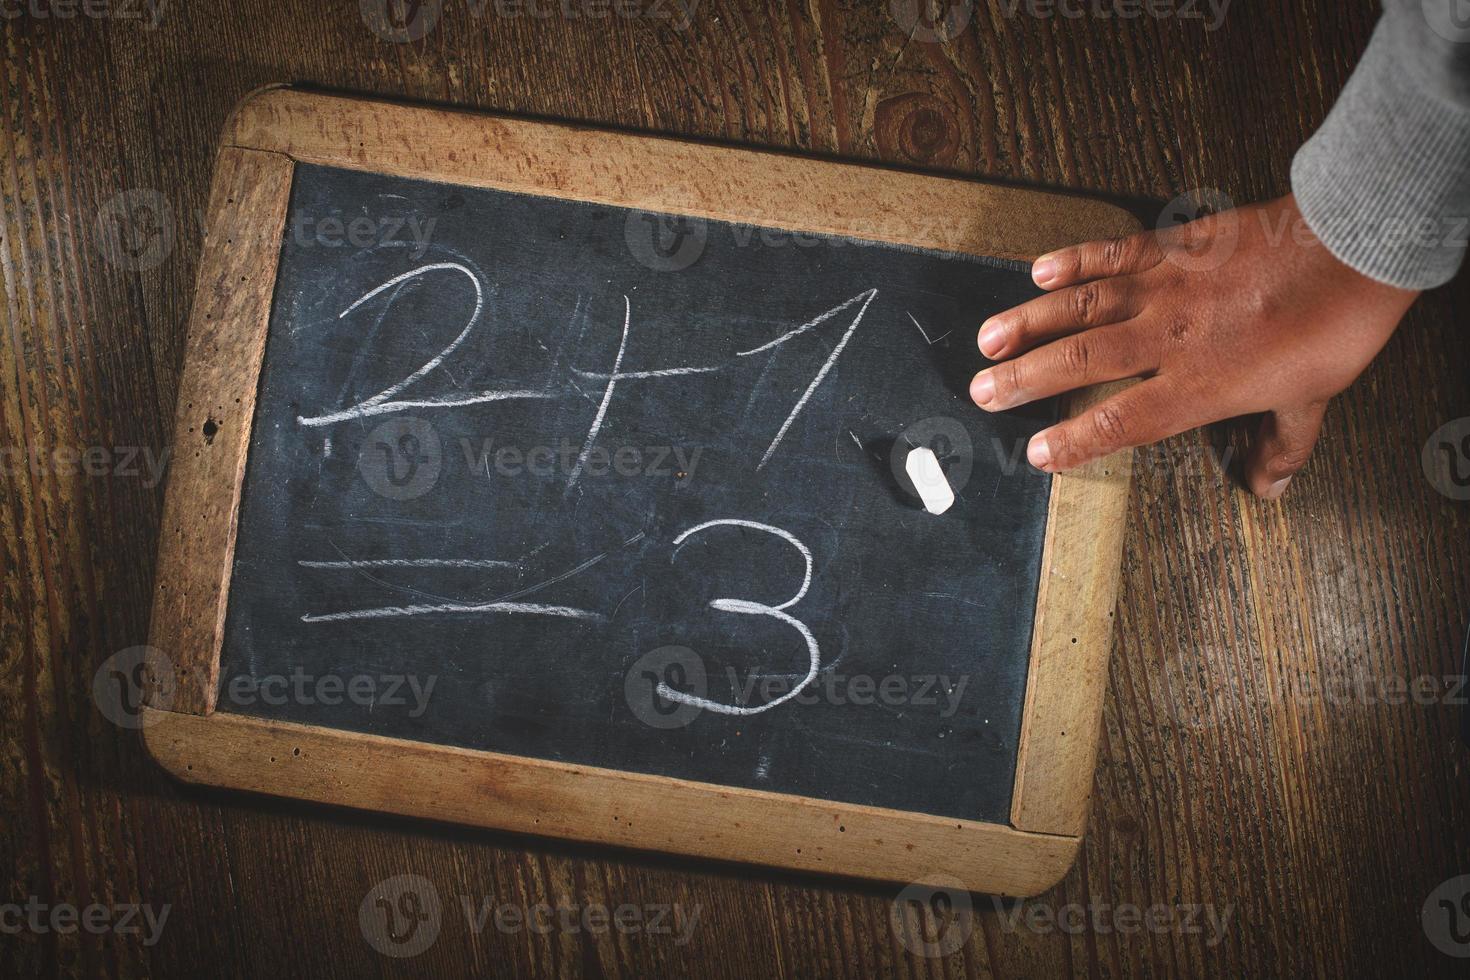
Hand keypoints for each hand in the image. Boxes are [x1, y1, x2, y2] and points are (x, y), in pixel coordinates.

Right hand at [969, 194, 1419, 498]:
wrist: (1353, 246)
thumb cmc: (1334, 325)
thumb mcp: (1313, 399)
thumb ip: (1281, 444)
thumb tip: (1268, 487)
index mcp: (1200, 385)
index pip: (1121, 421)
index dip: (1073, 441)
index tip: (1035, 454)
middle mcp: (1170, 338)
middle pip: (1081, 362)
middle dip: (1024, 381)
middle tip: (982, 392)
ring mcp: (1166, 286)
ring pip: (1082, 307)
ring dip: (1029, 323)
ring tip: (988, 340)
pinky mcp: (1173, 246)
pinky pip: (1112, 252)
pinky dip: (1073, 261)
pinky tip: (1038, 271)